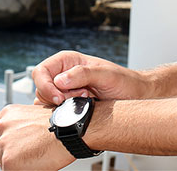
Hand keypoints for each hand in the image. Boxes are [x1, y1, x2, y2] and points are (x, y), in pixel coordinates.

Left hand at [0, 102, 73, 170]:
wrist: (70, 129)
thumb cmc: (59, 124)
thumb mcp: (33, 117)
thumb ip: (18, 126)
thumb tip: (16, 140)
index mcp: (6, 114)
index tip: (6, 152)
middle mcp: (1, 126)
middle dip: (10, 156)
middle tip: (26, 156)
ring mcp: (4, 143)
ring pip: (3, 162)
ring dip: (17, 164)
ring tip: (35, 158)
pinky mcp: (8, 160)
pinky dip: (23, 170)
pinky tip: (35, 164)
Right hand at [32, 50, 146, 105]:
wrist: (135, 96)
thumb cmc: (123, 81)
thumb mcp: (105, 75)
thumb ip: (82, 74)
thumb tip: (60, 80)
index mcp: (66, 61)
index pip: (41, 72)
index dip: (46, 86)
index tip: (60, 98)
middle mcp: (63, 74)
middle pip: (41, 89)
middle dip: (58, 98)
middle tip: (81, 98)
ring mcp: (64, 91)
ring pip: (47, 103)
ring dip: (63, 107)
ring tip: (85, 102)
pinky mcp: (68, 106)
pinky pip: (56, 113)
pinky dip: (66, 115)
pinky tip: (83, 110)